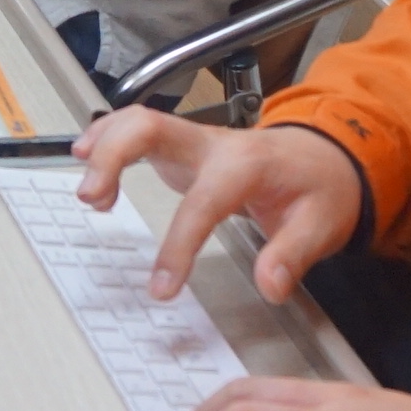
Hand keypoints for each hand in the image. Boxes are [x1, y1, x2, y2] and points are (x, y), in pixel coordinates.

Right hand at [73, 113, 363, 304]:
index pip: (204, 201)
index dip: (179, 246)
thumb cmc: (319, 189)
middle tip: (92, 198)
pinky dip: (107, 137)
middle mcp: (215, 144)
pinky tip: (86, 157)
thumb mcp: (321, 225)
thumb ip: (292, 255)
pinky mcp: (183, 146)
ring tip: (87, 192)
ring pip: (138, 121)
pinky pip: (138, 128)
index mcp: (249, 164)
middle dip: (115, 155)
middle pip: (153, 127)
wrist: (325, 156)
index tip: (161, 289)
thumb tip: (269, 285)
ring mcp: (195, 140)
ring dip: (104, 146)